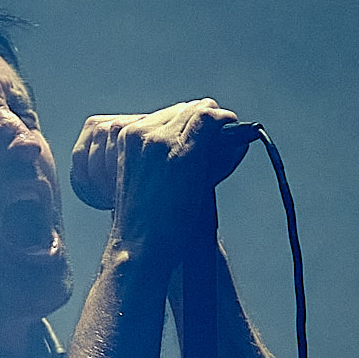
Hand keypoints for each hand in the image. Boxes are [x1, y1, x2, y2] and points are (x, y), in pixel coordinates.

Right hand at [69, 101, 255, 269]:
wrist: (141, 248)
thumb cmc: (148, 224)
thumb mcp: (147, 179)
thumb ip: (165, 154)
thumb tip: (206, 136)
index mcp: (124, 136)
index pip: (167, 114)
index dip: (190, 124)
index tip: (205, 139)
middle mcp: (139, 131)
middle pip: (184, 109)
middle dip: (204, 123)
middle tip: (219, 145)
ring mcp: (159, 139)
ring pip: (199, 111)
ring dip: (217, 126)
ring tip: (224, 148)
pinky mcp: (181, 152)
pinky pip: (209, 121)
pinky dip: (226, 125)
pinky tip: (234, 136)